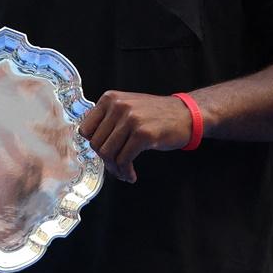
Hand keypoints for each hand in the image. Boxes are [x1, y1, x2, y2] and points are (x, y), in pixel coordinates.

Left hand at [78, 90, 193, 182]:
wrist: (187, 114)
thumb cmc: (156, 115)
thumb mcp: (128, 107)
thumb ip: (108, 120)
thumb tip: (91, 144)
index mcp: (109, 98)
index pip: (85, 130)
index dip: (94, 146)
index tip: (104, 154)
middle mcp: (117, 106)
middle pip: (95, 144)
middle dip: (105, 161)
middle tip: (116, 168)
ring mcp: (130, 119)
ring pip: (107, 153)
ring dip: (115, 169)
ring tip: (123, 173)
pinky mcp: (143, 134)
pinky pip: (124, 160)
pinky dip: (125, 171)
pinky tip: (131, 175)